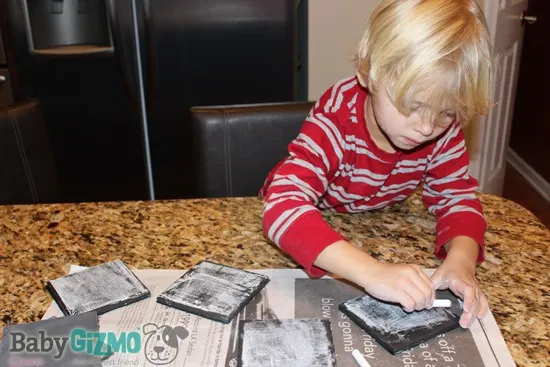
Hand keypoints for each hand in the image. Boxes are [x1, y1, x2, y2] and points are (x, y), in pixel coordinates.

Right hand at [313, 240, 434, 311]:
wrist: (369, 272)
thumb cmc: (385, 274)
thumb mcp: (403, 272)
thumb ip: (415, 281)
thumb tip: (427, 297)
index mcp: (414, 269)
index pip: (431, 285)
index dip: (431, 296)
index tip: (428, 302)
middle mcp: (411, 274)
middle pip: (427, 294)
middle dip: (426, 303)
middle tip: (420, 307)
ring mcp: (404, 282)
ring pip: (420, 300)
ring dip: (418, 307)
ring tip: (411, 307)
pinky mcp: (397, 291)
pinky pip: (410, 304)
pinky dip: (409, 308)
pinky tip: (404, 307)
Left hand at [431, 258, 487, 327]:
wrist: (460, 262)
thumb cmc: (448, 270)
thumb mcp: (438, 275)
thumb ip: (432, 286)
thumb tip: (427, 299)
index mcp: (461, 281)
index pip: (468, 291)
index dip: (468, 300)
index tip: (466, 309)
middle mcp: (471, 286)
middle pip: (475, 300)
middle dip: (470, 313)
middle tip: (464, 324)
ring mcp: (476, 290)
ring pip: (480, 303)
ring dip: (475, 314)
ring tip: (468, 324)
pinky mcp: (478, 293)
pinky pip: (483, 302)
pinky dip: (483, 310)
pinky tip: (480, 318)